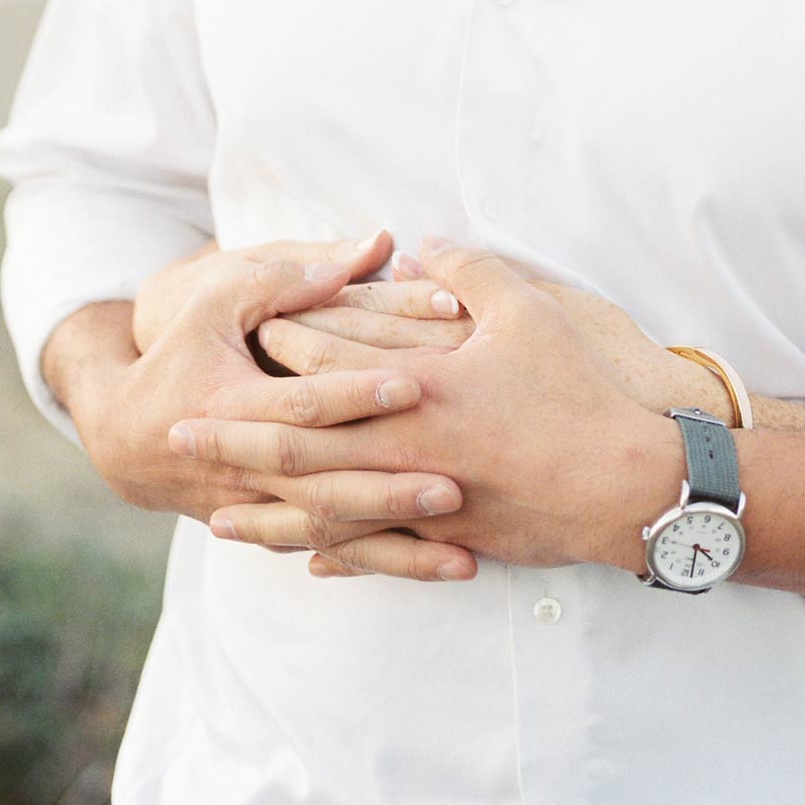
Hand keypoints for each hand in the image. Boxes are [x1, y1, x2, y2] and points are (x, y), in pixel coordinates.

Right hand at [65, 252, 458, 536]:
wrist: (123, 431)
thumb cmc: (183, 344)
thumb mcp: (219, 296)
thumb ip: (291, 275)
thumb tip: (374, 247)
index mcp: (230, 404)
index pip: (300, 403)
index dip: (355, 393)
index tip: (416, 383)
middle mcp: (244, 469)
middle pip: (323, 487)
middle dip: (389, 492)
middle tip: (455, 489)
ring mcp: (258, 508)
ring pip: (332, 535)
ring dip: (398, 550)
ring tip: (465, 559)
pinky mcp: (275, 527)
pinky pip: (333, 552)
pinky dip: (382, 565)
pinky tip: (437, 569)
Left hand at [174, 241, 679, 580]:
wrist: (622, 483)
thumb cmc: (576, 391)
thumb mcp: (527, 312)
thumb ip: (470, 271)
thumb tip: (425, 245)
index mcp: (416, 389)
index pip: (327, 369)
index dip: (280, 351)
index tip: (238, 338)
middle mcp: (405, 451)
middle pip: (302, 449)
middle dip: (238, 442)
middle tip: (181, 436)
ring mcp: (422, 503)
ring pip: (326, 514)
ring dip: (269, 514)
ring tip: (218, 517)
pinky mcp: (446, 538)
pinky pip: (374, 552)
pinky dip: (334, 552)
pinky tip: (305, 559)